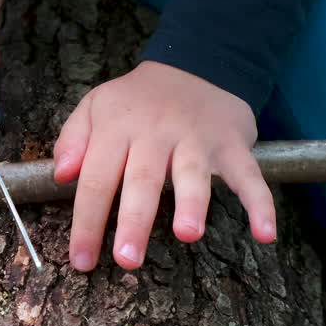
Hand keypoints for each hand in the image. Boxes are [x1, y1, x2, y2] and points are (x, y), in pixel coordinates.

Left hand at [53, 61, 276, 271]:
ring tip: (188, 234)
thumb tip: (60, 176)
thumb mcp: (95, 106)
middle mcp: (155, 134)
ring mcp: (196, 139)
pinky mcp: (231, 144)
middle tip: (127, 260)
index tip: (81, 260)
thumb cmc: (138, 100)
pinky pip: (248, 175)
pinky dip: (260, 202)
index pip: (96, 178)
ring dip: (192, 203)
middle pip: (142, 180)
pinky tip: (265, 232)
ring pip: (193, 174)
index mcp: (117, 128)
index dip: (86, 222)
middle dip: (134, 221)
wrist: (197, 64)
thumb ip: (72, 139)